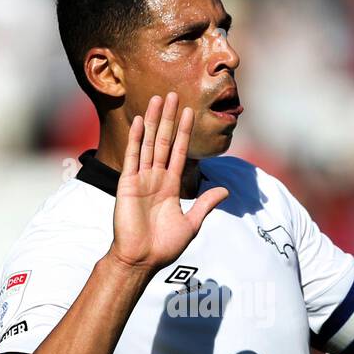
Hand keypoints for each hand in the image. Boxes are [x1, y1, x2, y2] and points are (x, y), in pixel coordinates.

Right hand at [108, 92, 229, 271]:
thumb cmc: (164, 247)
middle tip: (174, 94)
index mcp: (171, 186)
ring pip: (149, 143)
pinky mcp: (127, 184)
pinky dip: (136, 138)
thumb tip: (226, 190)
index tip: (190, 112)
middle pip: (164, 141)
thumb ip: (206, 204)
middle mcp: (156, 178)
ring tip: (158, 99)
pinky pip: (133, 157)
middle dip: (170, 118)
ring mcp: (141, 179)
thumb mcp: (191, 224)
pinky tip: (140, 121)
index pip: (180, 152)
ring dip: (154, 121)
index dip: (185, 132)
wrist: (141, 259)